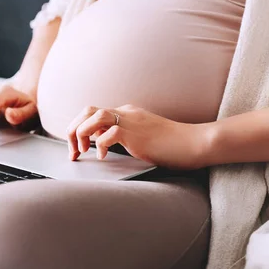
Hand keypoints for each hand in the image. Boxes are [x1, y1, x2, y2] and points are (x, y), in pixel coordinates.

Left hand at [66, 104, 207, 169]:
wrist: (194, 143)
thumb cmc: (172, 145)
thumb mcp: (142, 137)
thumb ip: (123, 136)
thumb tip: (101, 143)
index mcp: (127, 113)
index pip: (93, 112)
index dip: (79, 127)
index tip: (76, 147)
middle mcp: (126, 113)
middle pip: (87, 111)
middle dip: (74, 129)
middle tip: (74, 151)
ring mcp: (131, 122)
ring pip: (94, 116)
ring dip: (82, 133)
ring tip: (82, 151)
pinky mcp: (136, 134)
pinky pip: (110, 133)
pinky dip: (101, 145)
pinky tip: (104, 157)